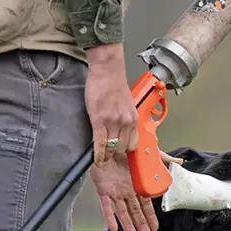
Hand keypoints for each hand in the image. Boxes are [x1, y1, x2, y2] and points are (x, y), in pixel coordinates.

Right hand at [85, 43, 136, 163]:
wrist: (107, 71)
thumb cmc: (114, 85)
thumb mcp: (127, 105)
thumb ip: (125, 119)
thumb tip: (119, 132)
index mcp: (133, 119)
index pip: (132, 144)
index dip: (124, 151)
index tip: (119, 154)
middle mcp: (126, 122)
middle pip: (122, 149)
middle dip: (114, 153)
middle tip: (107, 155)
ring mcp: (113, 122)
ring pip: (111, 148)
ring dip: (105, 155)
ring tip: (101, 157)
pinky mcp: (100, 120)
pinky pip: (100, 143)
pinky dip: (98, 154)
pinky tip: (96, 158)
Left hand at [90, 150, 182, 230]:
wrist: (110, 141)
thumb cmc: (127, 149)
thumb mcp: (148, 155)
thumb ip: (164, 161)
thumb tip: (180, 163)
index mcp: (137, 186)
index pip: (145, 205)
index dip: (151, 217)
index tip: (156, 228)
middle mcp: (127, 192)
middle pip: (135, 213)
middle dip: (142, 226)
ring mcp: (115, 192)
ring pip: (122, 213)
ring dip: (128, 226)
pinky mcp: (103, 189)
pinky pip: (106, 206)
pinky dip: (109, 217)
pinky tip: (114, 228)